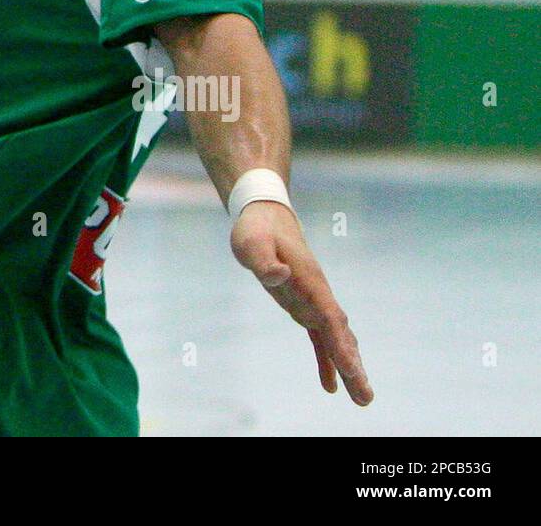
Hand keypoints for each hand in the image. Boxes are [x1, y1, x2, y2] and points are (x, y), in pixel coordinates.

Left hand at [231, 200, 373, 404]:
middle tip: (366, 398)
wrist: (266, 218)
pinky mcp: (304, 306)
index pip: (329, 317)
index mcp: (310, 281)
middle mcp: (318, 294)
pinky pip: (320, 338)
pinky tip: (331, 386)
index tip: (354, 369)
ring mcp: (314, 301)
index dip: (341, 344)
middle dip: (353, 365)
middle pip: (340, 334)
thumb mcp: (251, 243)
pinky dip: (327, 360)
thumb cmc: (257, 231)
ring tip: (362, 399)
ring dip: (349, 367)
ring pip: (336, 339)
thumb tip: (279, 275)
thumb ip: (265, 261)